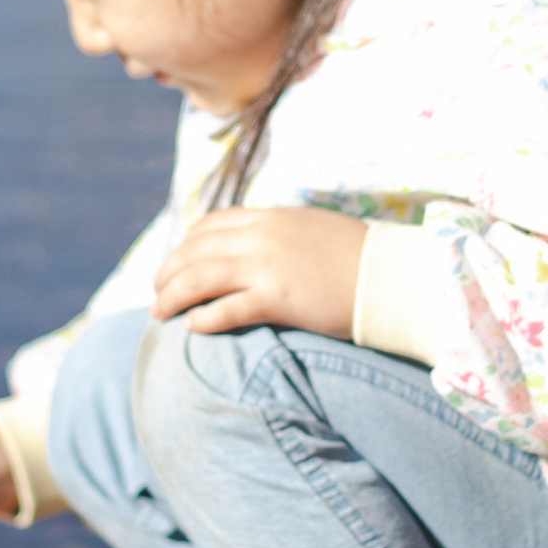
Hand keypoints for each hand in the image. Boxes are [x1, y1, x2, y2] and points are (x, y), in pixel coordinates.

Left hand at [152, 205, 367, 339]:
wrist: (391, 276)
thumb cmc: (357, 258)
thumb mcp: (310, 230)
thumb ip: (278, 235)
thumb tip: (255, 248)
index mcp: (269, 218)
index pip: (209, 225)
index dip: (184, 246)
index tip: (175, 264)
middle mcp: (260, 237)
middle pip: (194, 251)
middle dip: (167, 273)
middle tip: (157, 294)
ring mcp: (266, 266)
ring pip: (199, 278)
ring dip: (172, 296)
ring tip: (160, 313)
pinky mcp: (276, 298)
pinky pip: (224, 309)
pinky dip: (202, 319)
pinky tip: (192, 329)